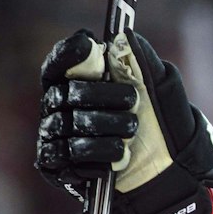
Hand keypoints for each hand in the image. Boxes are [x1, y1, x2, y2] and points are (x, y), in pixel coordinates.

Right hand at [35, 29, 212, 213]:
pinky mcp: (53, 164)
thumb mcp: (158, 93)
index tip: (90, 46)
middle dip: (105, 96)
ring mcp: (53, 134)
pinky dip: (99, 154)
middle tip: (132, 102)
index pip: (60, 61)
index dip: (70, 53)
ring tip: (131, 132)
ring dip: (108, 127)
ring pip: (71, 124)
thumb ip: (142, 63)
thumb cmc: (156, 130)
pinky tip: (118, 156)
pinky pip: (67, 154)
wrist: (159, 178)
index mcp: (76, 82)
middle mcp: (57, 105)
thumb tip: (125, 36)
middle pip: (69, 92)